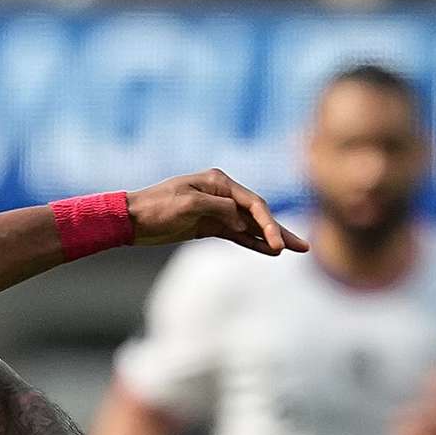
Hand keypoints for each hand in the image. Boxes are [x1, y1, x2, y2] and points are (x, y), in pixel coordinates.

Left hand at [129, 170, 306, 258]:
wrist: (132, 218)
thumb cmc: (157, 207)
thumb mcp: (188, 206)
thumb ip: (219, 209)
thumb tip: (243, 221)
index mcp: (218, 182)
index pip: (253, 203)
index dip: (269, 224)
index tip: (277, 244)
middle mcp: (222, 194)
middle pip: (258, 214)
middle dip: (279, 231)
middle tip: (303, 248)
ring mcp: (218, 210)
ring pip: (251, 226)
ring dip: (271, 238)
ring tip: (295, 249)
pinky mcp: (210, 225)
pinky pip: (237, 235)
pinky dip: (253, 243)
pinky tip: (269, 251)